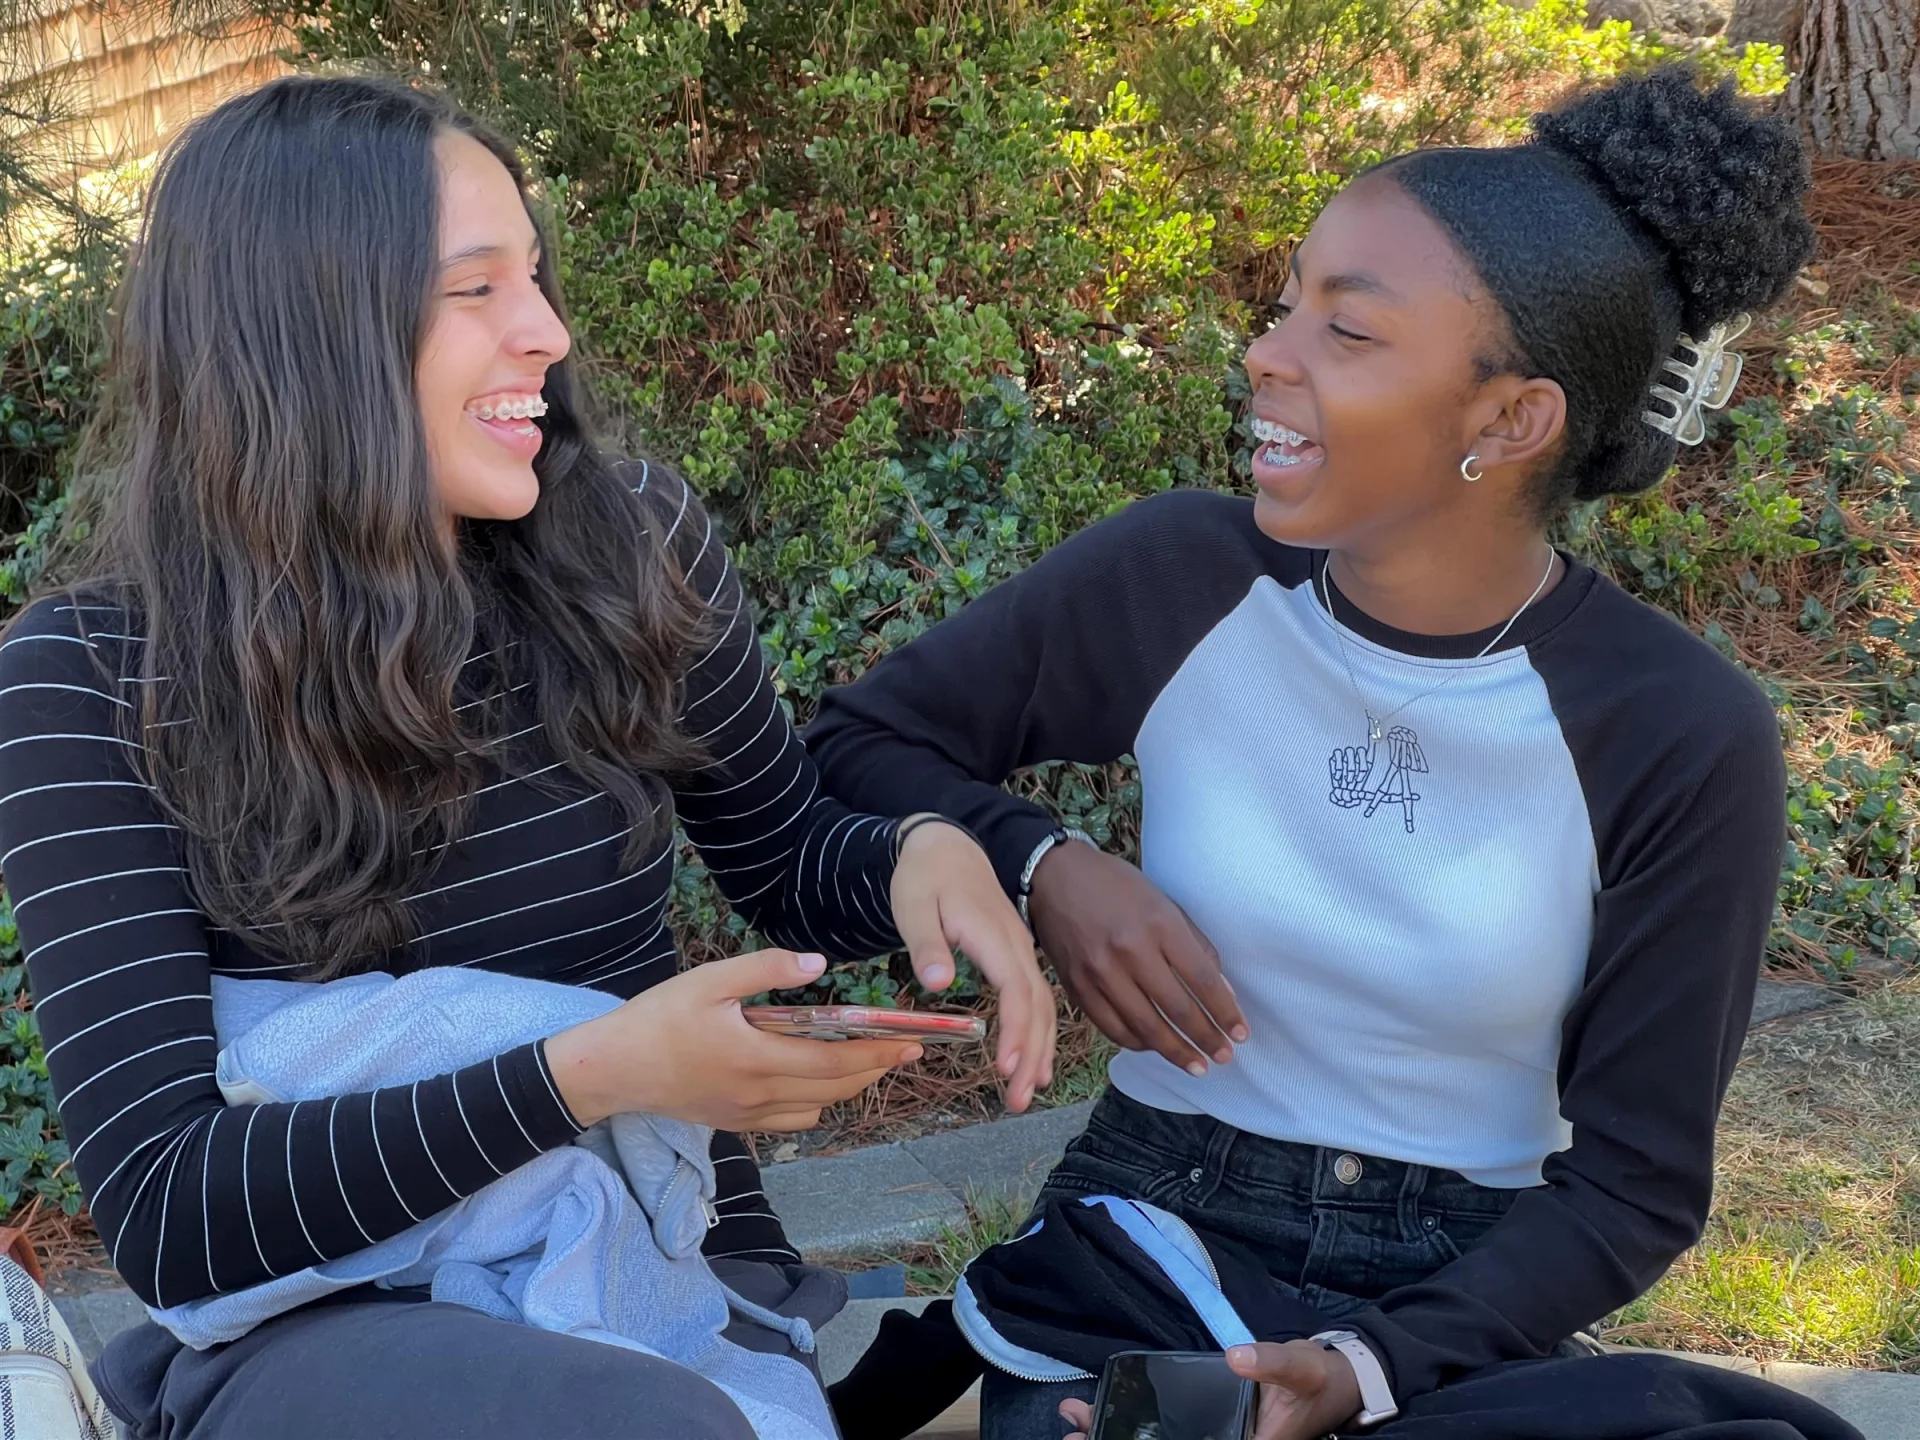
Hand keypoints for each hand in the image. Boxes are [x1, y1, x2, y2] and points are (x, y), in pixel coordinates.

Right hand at [544, 949, 920, 1130]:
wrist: (613, 1069)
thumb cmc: (658, 1018)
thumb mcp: (709, 980)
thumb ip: (766, 970)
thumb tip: (818, 964)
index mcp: (757, 1058)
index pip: (834, 1061)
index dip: (877, 1053)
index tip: (909, 1043)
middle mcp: (759, 1094)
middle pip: (836, 1088)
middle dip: (875, 1069)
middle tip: (905, 1050)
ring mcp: (749, 1115)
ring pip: (818, 1107)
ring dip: (848, 1086)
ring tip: (867, 1060)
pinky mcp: (736, 1123)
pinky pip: (792, 1119)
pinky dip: (816, 1101)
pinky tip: (817, 1079)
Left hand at [891, 817, 1055, 1112]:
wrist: (946, 847)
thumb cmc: (926, 878)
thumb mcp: (915, 905)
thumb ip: (927, 944)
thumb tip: (938, 982)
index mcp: (994, 936)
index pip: (1016, 990)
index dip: (1017, 1030)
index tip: (1008, 1067)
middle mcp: (1017, 947)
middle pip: (1037, 1007)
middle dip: (1032, 1055)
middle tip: (1017, 1102)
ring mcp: (1021, 953)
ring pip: (1043, 1007)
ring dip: (1039, 1051)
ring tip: (1028, 1093)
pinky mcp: (1016, 958)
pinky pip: (1037, 1001)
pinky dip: (1039, 1034)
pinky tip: (1033, 1063)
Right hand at [1026, 841, 1245, 1075]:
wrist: (1054, 877)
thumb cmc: (1116, 887)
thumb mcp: (1164, 903)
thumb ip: (1196, 947)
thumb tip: (1223, 993)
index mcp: (1159, 924)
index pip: (1202, 980)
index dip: (1225, 1013)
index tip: (1240, 1033)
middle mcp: (1130, 950)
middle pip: (1177, 1010)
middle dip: (1206, 1039)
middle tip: (1224, 1056)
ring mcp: (1101, 972)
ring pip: (1146, 1028)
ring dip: (1175, 1052)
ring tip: (1196, 1065)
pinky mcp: (1078, 987)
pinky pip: (1113, 1028)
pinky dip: (1138, 1043)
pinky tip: (1155, 1047)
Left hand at [1058, 1343, 1360, 1439]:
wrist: (1340, 1383)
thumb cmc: (1319, 1378)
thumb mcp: (1298, 1365)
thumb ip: (1268, 1362)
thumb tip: (1236, 1357)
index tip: (1100, 1439)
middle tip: (1072, 1430)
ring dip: (1120, 1438)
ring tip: (1075, 1422)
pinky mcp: (1218, 1431)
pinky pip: (1172, 1434)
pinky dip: (1139, 1427)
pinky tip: (1108, 1416)